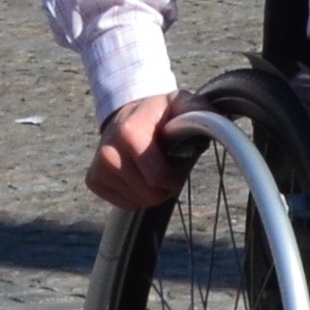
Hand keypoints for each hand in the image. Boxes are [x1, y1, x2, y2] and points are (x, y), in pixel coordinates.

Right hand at [87, 96, 198, 210]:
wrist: (128, 112)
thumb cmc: (161, 112)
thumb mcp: (183, 105)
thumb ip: (201, 113)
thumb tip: (217, 125)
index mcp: (129, 133)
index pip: (158, 179)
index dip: (176, 176)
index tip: (180, 161)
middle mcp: (108, 152)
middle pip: (149, 195)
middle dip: (166, 187)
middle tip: (168, 167)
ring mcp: (98, 167)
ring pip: (138, 202)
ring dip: (152, 190)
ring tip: (153, 167)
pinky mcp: (93, 180)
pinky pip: (124, 204)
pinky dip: (137, 194)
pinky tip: (138, 174)